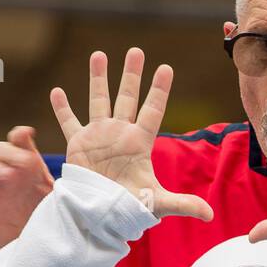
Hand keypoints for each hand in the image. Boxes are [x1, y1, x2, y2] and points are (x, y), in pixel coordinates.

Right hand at [0, 125, 53, 254]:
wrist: (41, 252)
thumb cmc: (52, 220)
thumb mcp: (58, 195)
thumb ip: (48, 171)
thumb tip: (37, 145)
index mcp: (28, 166)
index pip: (17, 140)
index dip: (19, 137)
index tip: (27, 137)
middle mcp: (8, 174)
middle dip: (4, 155)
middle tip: (16, 172)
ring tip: (5, 186)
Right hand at [49, 47, 212, 221]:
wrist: (101, 215)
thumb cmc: (130, 208)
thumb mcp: (158, 202)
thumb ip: (184, 203)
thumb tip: (209, 215)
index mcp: (139, 142)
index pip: (152, 110)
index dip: (159, 90)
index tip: (166, 68)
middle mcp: (120, 133)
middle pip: (127, 97)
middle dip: (131, 74)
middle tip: (136, 51)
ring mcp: (99, 136)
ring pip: (99, 100)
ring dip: (99, 78)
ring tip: (99, 54)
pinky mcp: (79, 145)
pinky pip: (70, 122)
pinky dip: (62, 108)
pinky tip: (56, 91)